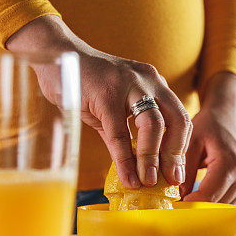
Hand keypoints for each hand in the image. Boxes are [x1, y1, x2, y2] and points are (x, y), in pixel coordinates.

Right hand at [6, 15, 191, 188]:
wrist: (55, 53)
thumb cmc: (83, 83)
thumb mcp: (112, 109)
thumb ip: (125, 134)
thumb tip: (136, 168)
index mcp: (154, 84)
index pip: (179, 117)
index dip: (181, 148)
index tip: (177, 172)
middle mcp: (148, 81)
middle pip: (177, 119)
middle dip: (176, 154)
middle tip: (172, 180)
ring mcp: (128, 84)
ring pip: (154, 125)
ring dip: (154, 158)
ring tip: (149, 181)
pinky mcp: (105, 94)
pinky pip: (120, 132)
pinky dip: (125, 159)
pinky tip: (128, 177)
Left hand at [181, 72, 235, 202]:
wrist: (227, 115)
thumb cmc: (208, 125)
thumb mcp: (190, 141)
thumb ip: (184, 168)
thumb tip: (176, 197)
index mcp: (230, 164)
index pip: (207, 197)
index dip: (188, 207)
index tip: (169, 211)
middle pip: (216, 207)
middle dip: (194, 211)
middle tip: (172, 213)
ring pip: (222, 208)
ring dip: (203, 210)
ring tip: (182, 207)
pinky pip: (226, 202)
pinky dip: (210, 204)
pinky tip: (195, 200)